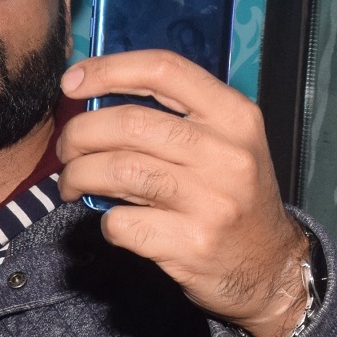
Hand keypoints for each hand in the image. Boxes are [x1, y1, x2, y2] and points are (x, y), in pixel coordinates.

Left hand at [56, 51, 310, 336]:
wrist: (269, 266)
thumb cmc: (234, 196)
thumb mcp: (226, 142)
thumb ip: (176, 116)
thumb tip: (96, 99)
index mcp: (234, 115)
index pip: (163, 70)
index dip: (108, 70)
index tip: (72, 83)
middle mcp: (225, 153)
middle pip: (129, 123)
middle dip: (79, 134)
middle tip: (67, 149)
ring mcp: (210, 200)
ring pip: (118, 170)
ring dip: (78, 175)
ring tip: (72, 183)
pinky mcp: (191, 243)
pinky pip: (121, 222)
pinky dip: (104, 221)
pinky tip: (113, 222)